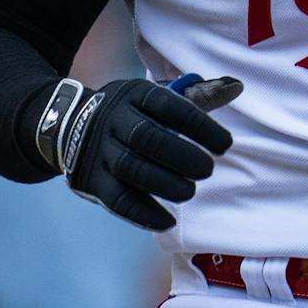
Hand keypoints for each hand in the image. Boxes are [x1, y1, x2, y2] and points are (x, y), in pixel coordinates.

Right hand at [35, 75, 239, 229]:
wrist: (70, 123)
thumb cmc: (134, 113)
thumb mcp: (158, 97)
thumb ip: (198, 96)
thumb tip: (237, 87)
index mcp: (135, 94)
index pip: (169, 106)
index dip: (200, 126)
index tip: (225, 144)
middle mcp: (114, 119)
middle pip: (148, 137)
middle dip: (183, 156)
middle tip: (208, 169)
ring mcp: (101, 150)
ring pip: (132, 168)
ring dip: (165, 184)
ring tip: (190, 190)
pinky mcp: (92, 180)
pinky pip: (117, 200)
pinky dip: (144, 214)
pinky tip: (168, 221)